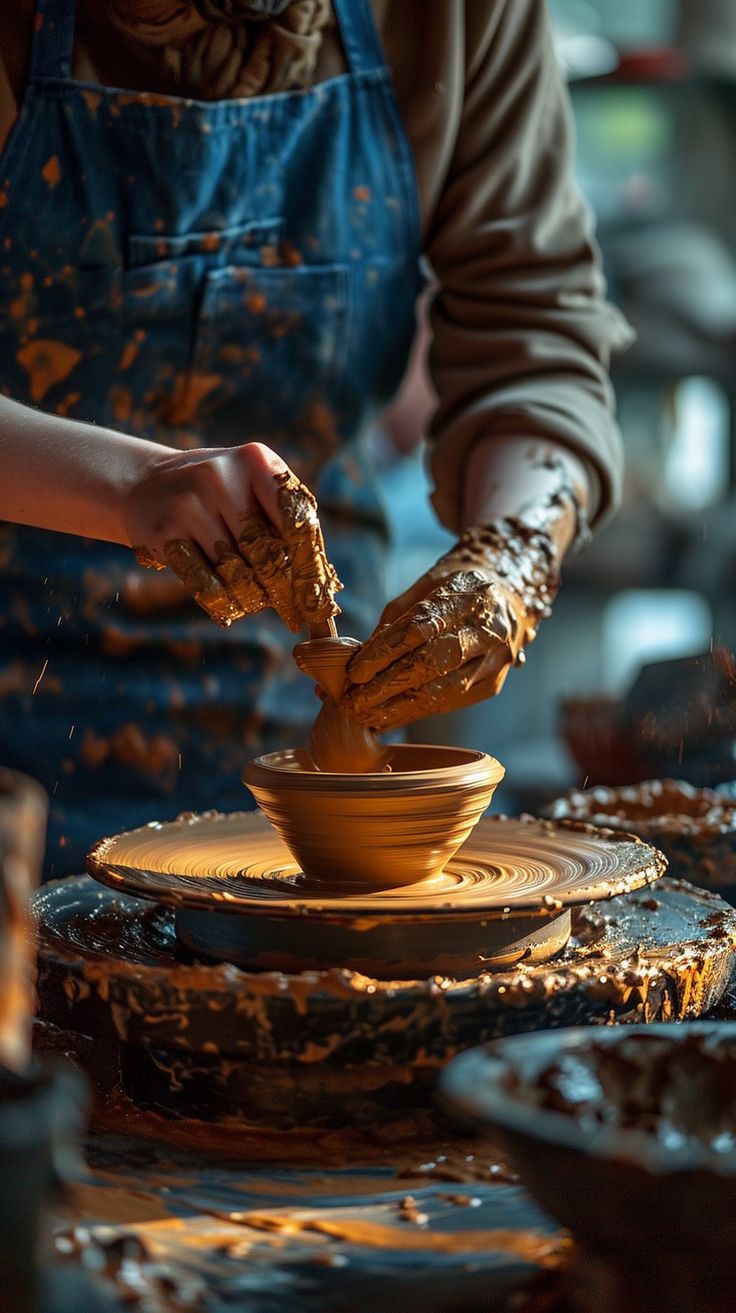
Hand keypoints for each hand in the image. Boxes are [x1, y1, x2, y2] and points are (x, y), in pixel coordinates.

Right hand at [125, 442, 340, 629]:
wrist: (145, 485)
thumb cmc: (219, 495)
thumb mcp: (252, 488)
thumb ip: (284, 523)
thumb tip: (319, 584)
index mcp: (256, 461)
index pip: (297, 522)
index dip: (310, 566)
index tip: (320, 600)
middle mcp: (221, 477)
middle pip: (267, 555)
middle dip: (282, 590)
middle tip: (293, 613)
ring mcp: (189, 504)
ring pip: (237, 575)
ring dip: (252, 598)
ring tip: (257, 601)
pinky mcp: (164, 534)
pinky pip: (206, 586)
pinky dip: (224, 604)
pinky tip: (230, 605)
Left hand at [342, 519, 559, 730]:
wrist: (510, 596)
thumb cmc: (457, 589)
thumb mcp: (427, 586)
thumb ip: (395, 619)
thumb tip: (360, 656)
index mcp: (469, 594)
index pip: (420, 628)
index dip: (384, 652)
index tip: (354, 672)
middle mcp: (489, 628)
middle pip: (432, 663)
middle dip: (388, 686)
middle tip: (353, 702)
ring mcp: (495, 659)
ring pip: (443, 690)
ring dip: (400, 708)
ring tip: (367, 717)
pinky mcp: (493, 683)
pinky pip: (450, 702)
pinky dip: (416, 712)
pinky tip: (389, 719)